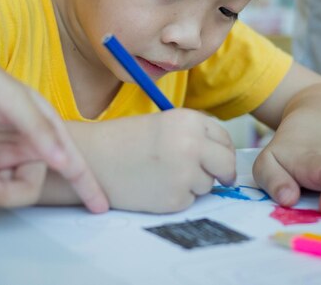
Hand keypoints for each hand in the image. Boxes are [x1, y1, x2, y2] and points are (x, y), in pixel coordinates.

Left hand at [0, 22, 108, 210]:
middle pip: (28, 189)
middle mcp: (28, 146)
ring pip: (3, 191)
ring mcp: (2, 154)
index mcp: (46, 130)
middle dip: (4, 193)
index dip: (88, 187)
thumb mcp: (13, 100)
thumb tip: (64, 162)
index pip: (72, 163)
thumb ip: (39, 131)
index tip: (100, 208)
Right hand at [75, 109, 236, 212]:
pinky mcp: (175, 198)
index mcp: (189, 121)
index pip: (224, 138)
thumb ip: (194, 135)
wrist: (93, 159)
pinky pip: (189, 200)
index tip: (219, 159)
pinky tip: (154, 187)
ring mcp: (185, 174)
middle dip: (223, 172)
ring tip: (162, 174)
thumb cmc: (124, 140)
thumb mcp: (164, 124)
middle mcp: (192, 145)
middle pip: (226, 164)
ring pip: (208, 184)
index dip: (222, 150)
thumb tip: (224, 157)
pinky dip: (176, 197)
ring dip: (193, 183)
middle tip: (218, 177)